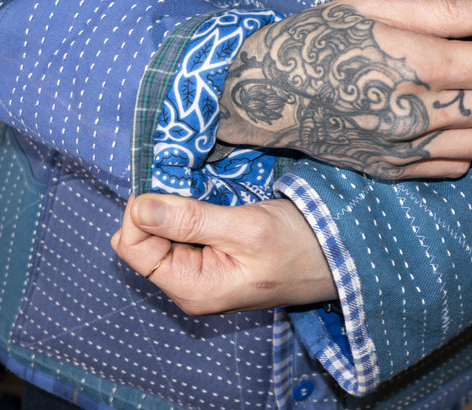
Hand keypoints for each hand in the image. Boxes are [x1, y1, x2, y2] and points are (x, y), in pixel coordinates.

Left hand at [111, 194, 336, 315]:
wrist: (338, 258)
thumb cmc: (299, 246)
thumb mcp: (247, 228)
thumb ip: (191, 220)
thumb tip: (139, 206)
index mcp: (192, 288)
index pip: (132, 249)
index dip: (139, 212)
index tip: (165, 184)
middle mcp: (189, 287)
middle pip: (143, 242)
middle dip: (158, 209)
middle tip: (189, 185)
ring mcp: (200, 275)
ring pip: (161, 235)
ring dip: (175, 209)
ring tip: (206, 195)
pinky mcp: (212, 261)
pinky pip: (182, 235)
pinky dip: (189, 213)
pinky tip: (211, 203)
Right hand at [216, 0, 471, 179]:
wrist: (264, 93)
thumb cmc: (315, 40)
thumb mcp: (373, 7)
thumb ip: (444, 12)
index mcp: (408, 65)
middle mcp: (410, 114)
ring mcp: (400, 149)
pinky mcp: (390, 170)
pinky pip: (456, 168)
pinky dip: (470, 144)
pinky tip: (454, 119)